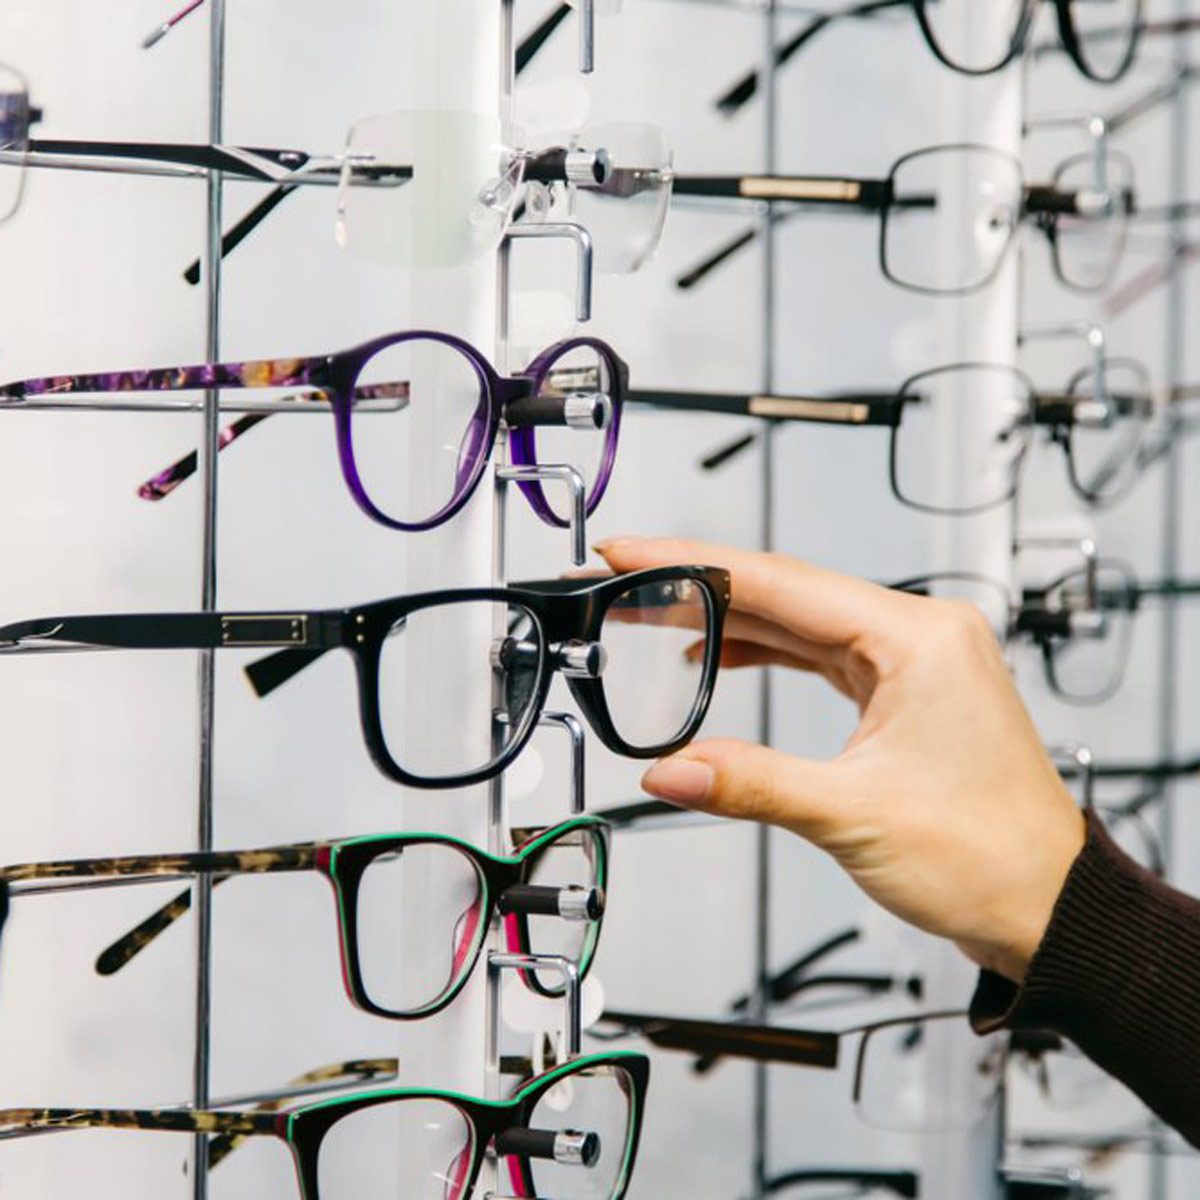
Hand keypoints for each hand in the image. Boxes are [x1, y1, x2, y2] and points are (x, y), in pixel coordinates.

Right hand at [597, 536, 1085, 983]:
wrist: (1046, 906)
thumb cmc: (988, 856)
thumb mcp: (852, 814)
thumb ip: (750, 782)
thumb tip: (669, 768)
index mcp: (918, 638)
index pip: (781, 581)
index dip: (693, 567)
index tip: (632, 554)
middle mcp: (920, 635)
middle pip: (786, 590)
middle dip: (700, 586)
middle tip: (625, 581)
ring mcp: (914, 659)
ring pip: (800, 619)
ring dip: (728, 618)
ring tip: (654, 613)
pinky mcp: (905, 689)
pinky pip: (821, 651)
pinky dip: (767, 650)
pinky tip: (722, 653)